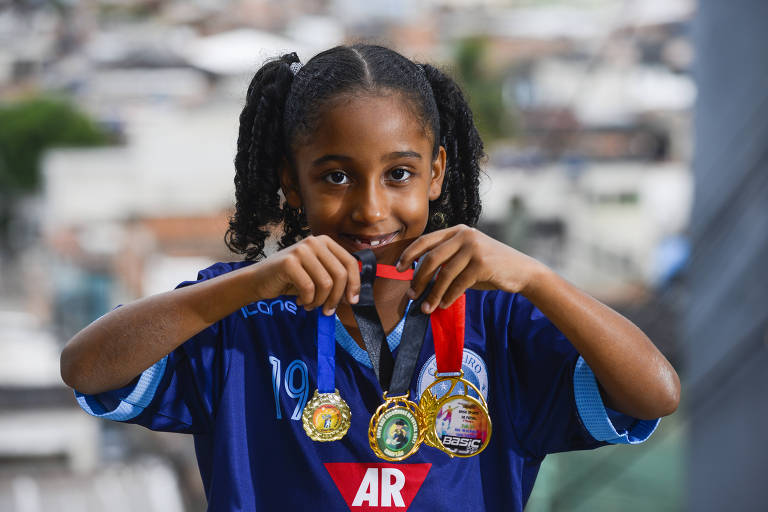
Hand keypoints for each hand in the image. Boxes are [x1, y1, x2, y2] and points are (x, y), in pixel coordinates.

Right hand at [252, 235, 360, 314]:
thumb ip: (334, 278)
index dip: (354, 284)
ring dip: (320, 301)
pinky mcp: (289, 262)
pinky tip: (300, 301)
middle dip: (336, 298)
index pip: (350, 263)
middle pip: (340, 275)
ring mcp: (301, 250)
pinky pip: (309, 288)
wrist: (259, 280)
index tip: (352, 301)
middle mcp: (314, 242)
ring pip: (326, 283)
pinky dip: (307, 300)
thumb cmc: (291, 279)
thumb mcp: (317, 274)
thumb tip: (354, 296)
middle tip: (328, 310)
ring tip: (311, 305)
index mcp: (325, 242)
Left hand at [395, 225, 542, 312]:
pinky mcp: (482, 263)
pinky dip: (448, 296)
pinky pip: (458, 283)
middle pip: (431, 258)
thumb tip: (418, 279)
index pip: (426, 240)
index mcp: (457, 231)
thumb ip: (446, 262)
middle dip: (418, 278)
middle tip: (411, 294)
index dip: (409, 254)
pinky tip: (443, 305)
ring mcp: (474, 248)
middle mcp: (465, 235)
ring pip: (444, 273)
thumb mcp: (466, 258)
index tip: (398, 269)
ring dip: (432, 293)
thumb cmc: (489, 267)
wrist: (522, 271)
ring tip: (425, 307)